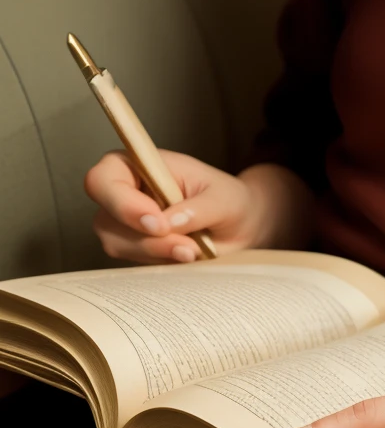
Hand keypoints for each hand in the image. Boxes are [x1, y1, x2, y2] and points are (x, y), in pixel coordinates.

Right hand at [84, 149, 265, 263]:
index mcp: (139, 164)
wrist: (238, 226)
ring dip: (156, 253)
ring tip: (193, 249)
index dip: (121, 202)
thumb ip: (198, 208)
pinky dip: (159, 263)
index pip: (103, 178)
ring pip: (117, 245)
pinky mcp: (133, 249)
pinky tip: (186, 256)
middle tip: (185, 245)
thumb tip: (170, 223)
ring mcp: (124, 223)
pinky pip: (132, 263)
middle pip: (104, 218)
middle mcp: (125, 192)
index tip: (157, 223)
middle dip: (144, 238)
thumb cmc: (228, 199)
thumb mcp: (223, 198)